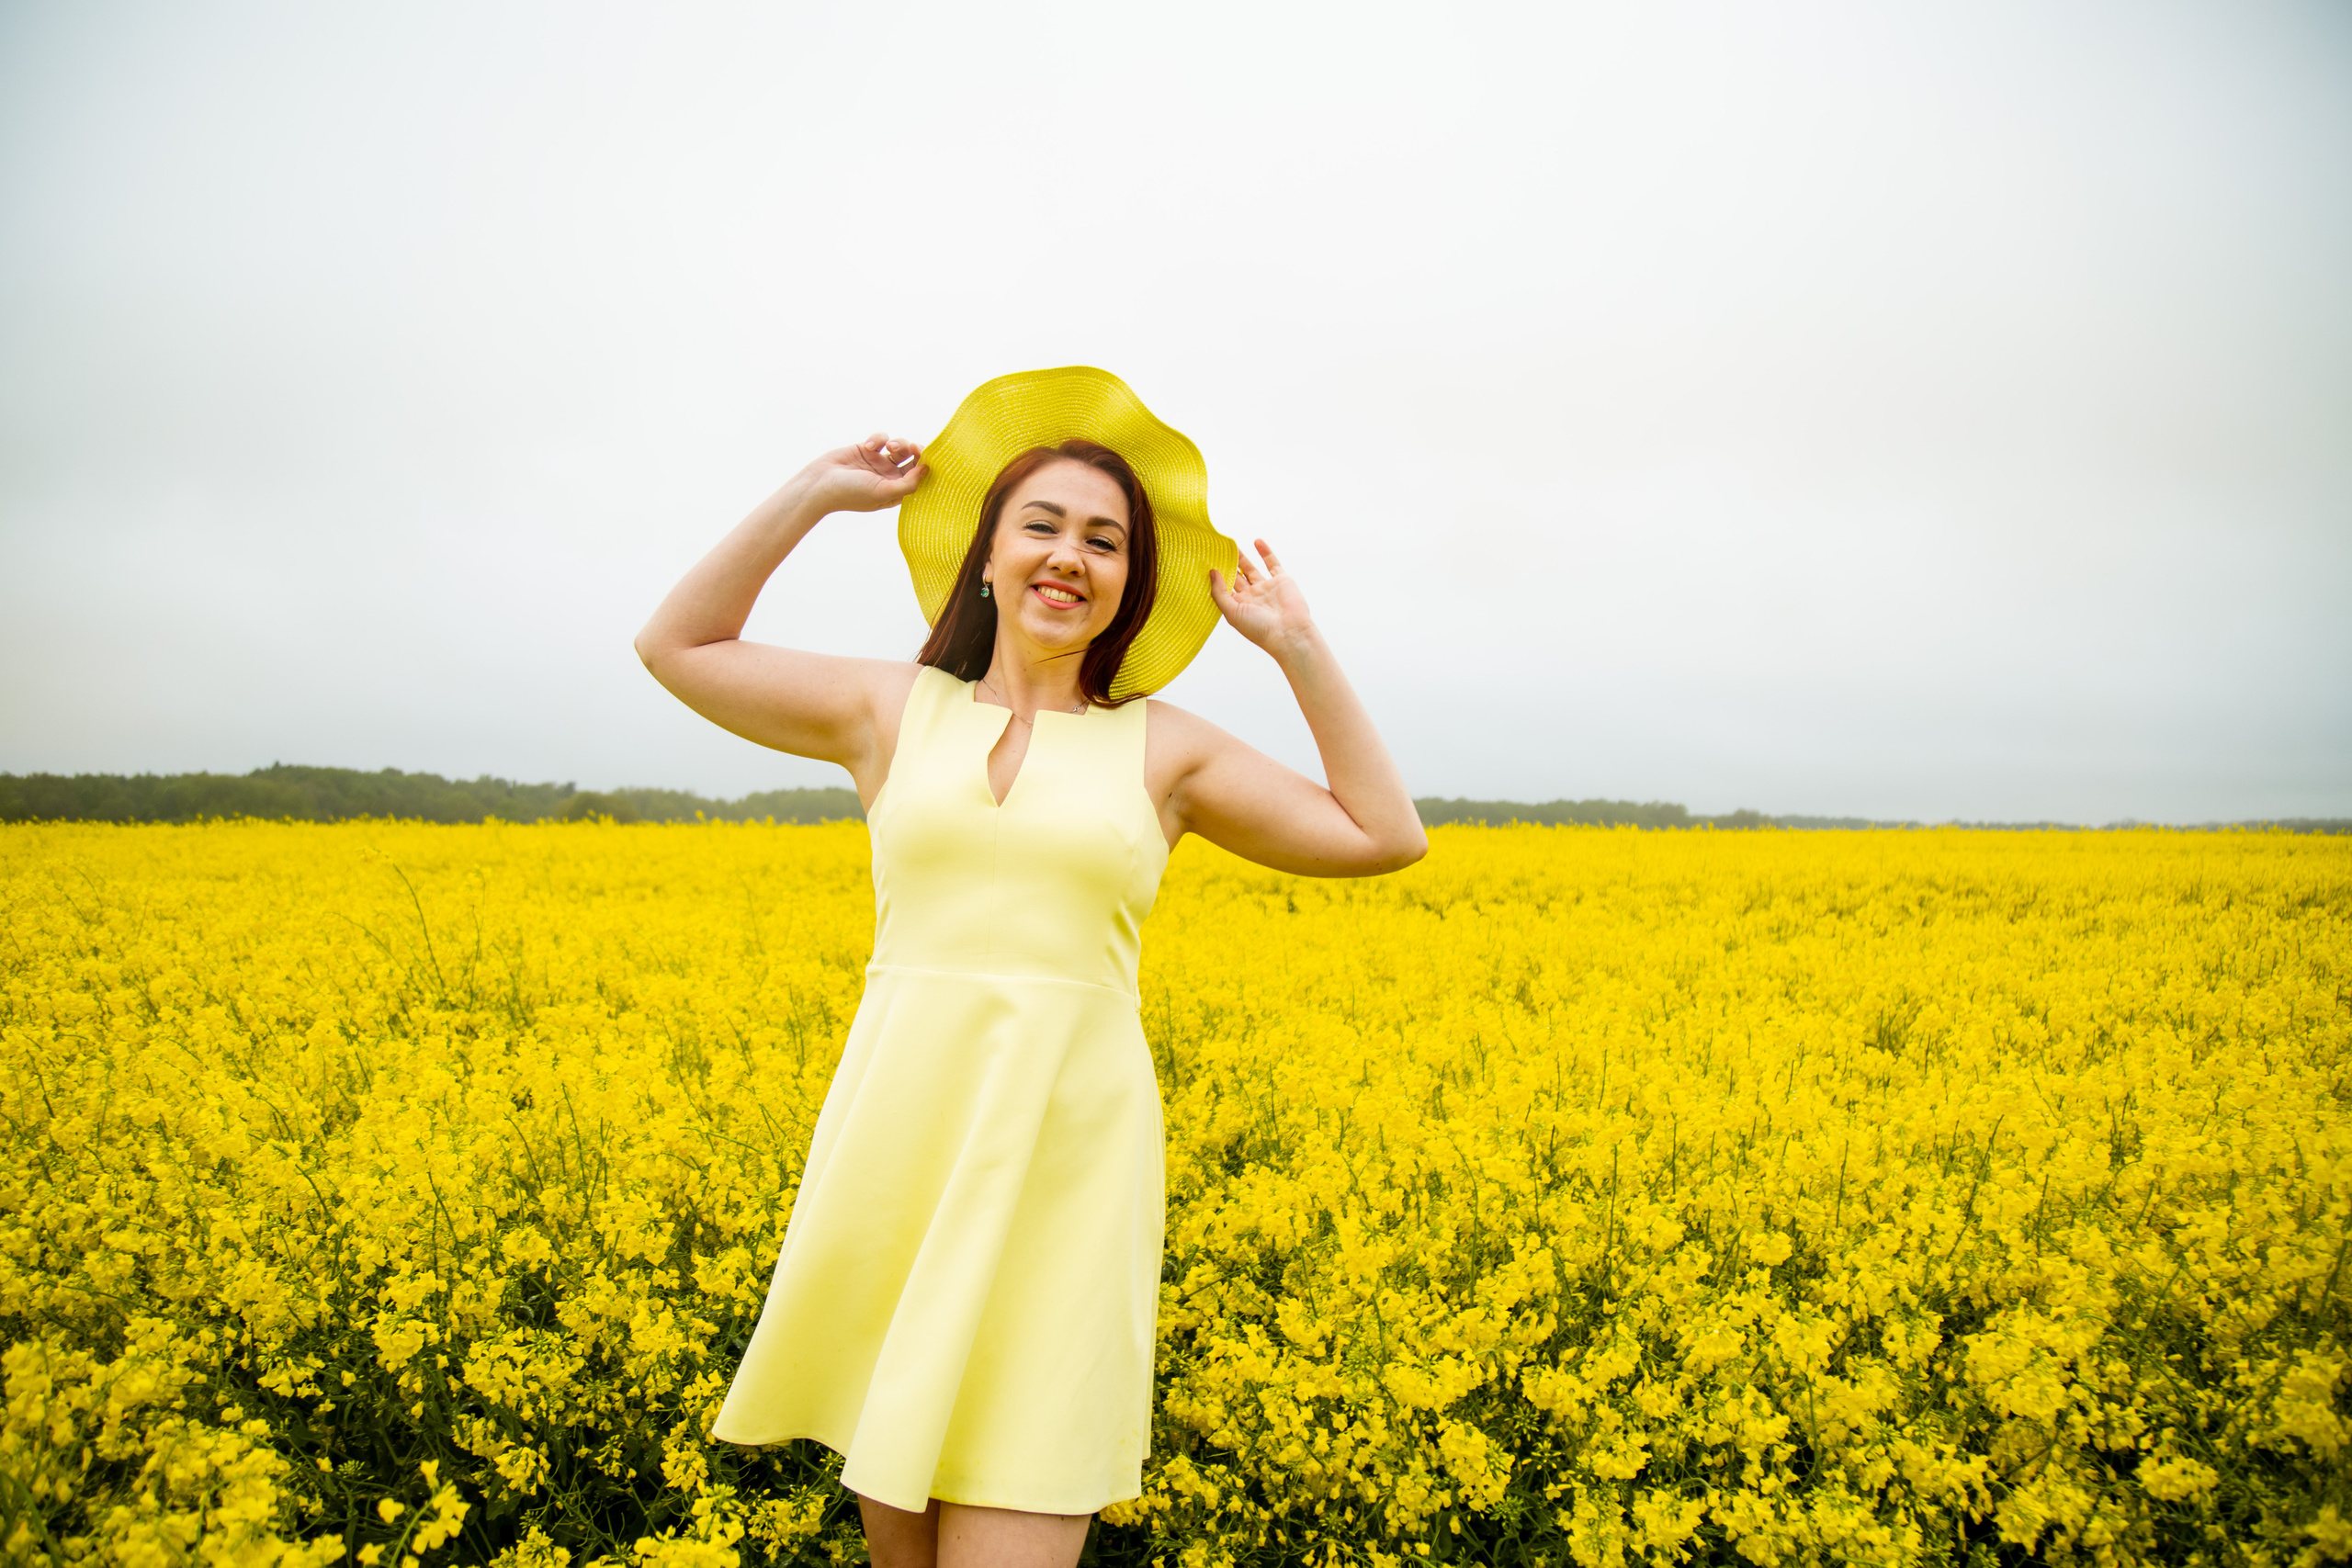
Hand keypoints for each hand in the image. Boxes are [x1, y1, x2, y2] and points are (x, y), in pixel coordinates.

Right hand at [795, 433, 924, 514]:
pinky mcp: (867, 450)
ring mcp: (878, 463)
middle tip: (914, 447)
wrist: (820, 483)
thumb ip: (908, 483)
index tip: (928, 458)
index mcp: (896, 491)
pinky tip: (868, 446)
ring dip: (899, 443)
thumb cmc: (851, 493)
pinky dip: (878, 438)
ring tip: (889, 446)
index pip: (919, 478)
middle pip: (913, 460)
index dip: (926, 466)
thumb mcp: (883, 492)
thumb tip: (927, 470)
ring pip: (900, 447)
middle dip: (916, 451)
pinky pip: (881, 438)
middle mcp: (889, 477)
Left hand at [1208, 539, 1315, 655]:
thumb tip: (1212, 572)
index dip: (1216, 576)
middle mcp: (1252, 597)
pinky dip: (1265, 552)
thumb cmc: (1259, 629)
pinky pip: (1272, 563)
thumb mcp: (1232, 612)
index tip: (1206, 563)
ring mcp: (1267, 588)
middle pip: (1236, 577)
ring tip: (1232, 545)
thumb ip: (1220, 592)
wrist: (1288, 632)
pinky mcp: (1281, 580)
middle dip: (1227, 565)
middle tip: (1217, 550)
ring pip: (1251, 569)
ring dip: (1242, 557)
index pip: (1224, 588)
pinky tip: (1256, 541)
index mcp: (1239, 606)